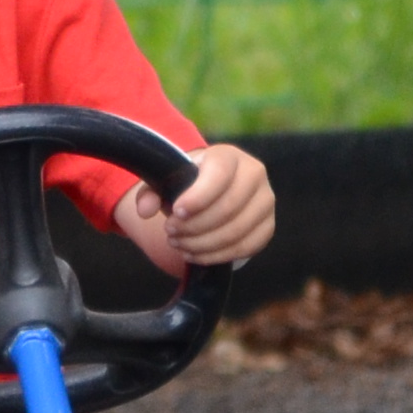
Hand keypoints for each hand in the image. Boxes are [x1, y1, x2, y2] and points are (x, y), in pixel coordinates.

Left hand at [118, 142, 272, 275]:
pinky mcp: (267, 226)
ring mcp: (265, 201)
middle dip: (195, 226)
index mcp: (229, 156)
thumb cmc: (188, 183)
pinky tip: (196, 254)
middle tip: (171, 233)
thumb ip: (151, 192)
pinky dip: (218, 256)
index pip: (219, 175)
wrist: (214, 192)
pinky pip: (247, 247)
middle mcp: (254, 174)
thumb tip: (144, 210)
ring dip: (203, 244)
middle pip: (228, 207)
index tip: (176, 212)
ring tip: (179, 244)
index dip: (198, 197)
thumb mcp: (167, 181)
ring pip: (236, 231)